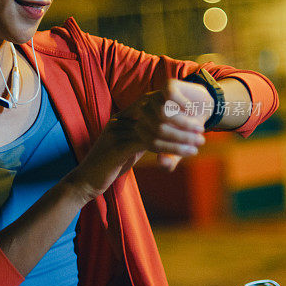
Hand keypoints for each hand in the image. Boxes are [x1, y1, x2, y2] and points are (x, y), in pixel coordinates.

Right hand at [70, 78, 208, 200]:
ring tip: (198, 144)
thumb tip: (159, 135)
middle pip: (158, 111)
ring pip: (158, 127)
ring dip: (182, 136)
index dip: (175, 107)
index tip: (194, 117)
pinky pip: (152, 143)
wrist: (85, 183)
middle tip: (201, 131)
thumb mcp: (125, 148)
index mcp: (122, 117)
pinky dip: (172, 148)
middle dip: (183, 121)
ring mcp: (119, 131)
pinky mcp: (120, 146)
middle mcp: (121, 119)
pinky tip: (185, 153)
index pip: (153, 102)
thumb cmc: (106, 168)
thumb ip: (140, 138)